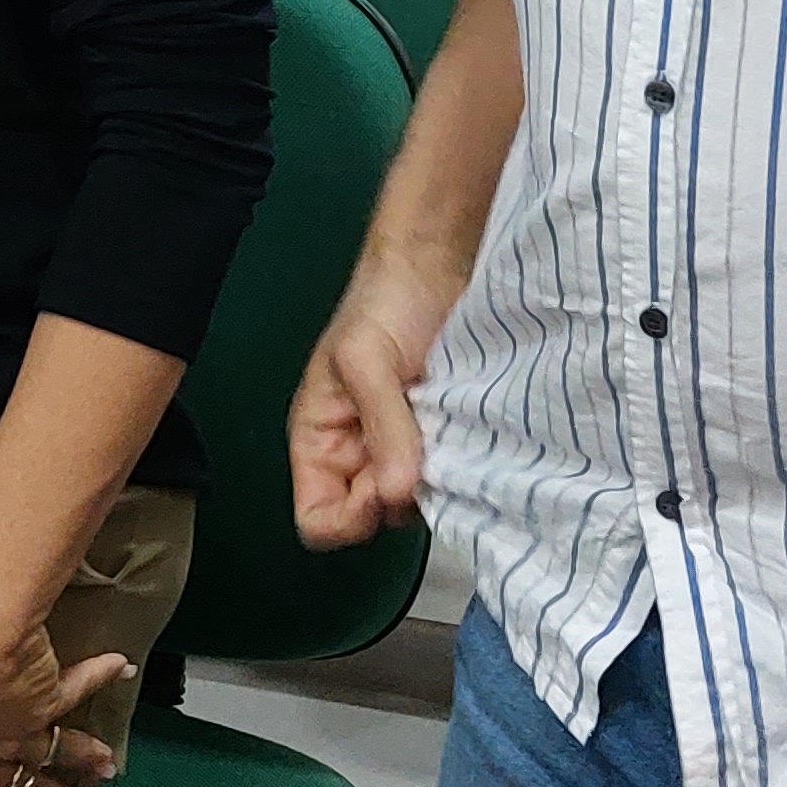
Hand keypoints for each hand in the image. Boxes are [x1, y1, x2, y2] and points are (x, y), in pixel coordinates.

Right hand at [291, 246, 464, 548]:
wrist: (439, 267)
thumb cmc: (384, 301)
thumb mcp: (365, 359)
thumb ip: (381, 425)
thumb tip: (398, 491)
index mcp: (321, 440)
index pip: (318, 519)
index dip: (348, 517)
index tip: (384, 487)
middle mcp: (360, 456)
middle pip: (373, 520)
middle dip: (399, 497)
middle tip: (423, 448)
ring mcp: (406, 453)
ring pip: (417, 504)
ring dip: (436, 479)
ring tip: (446, 427)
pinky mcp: (445, 443)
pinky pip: (452, 479)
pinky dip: (462, 467)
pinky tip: (468, 432)